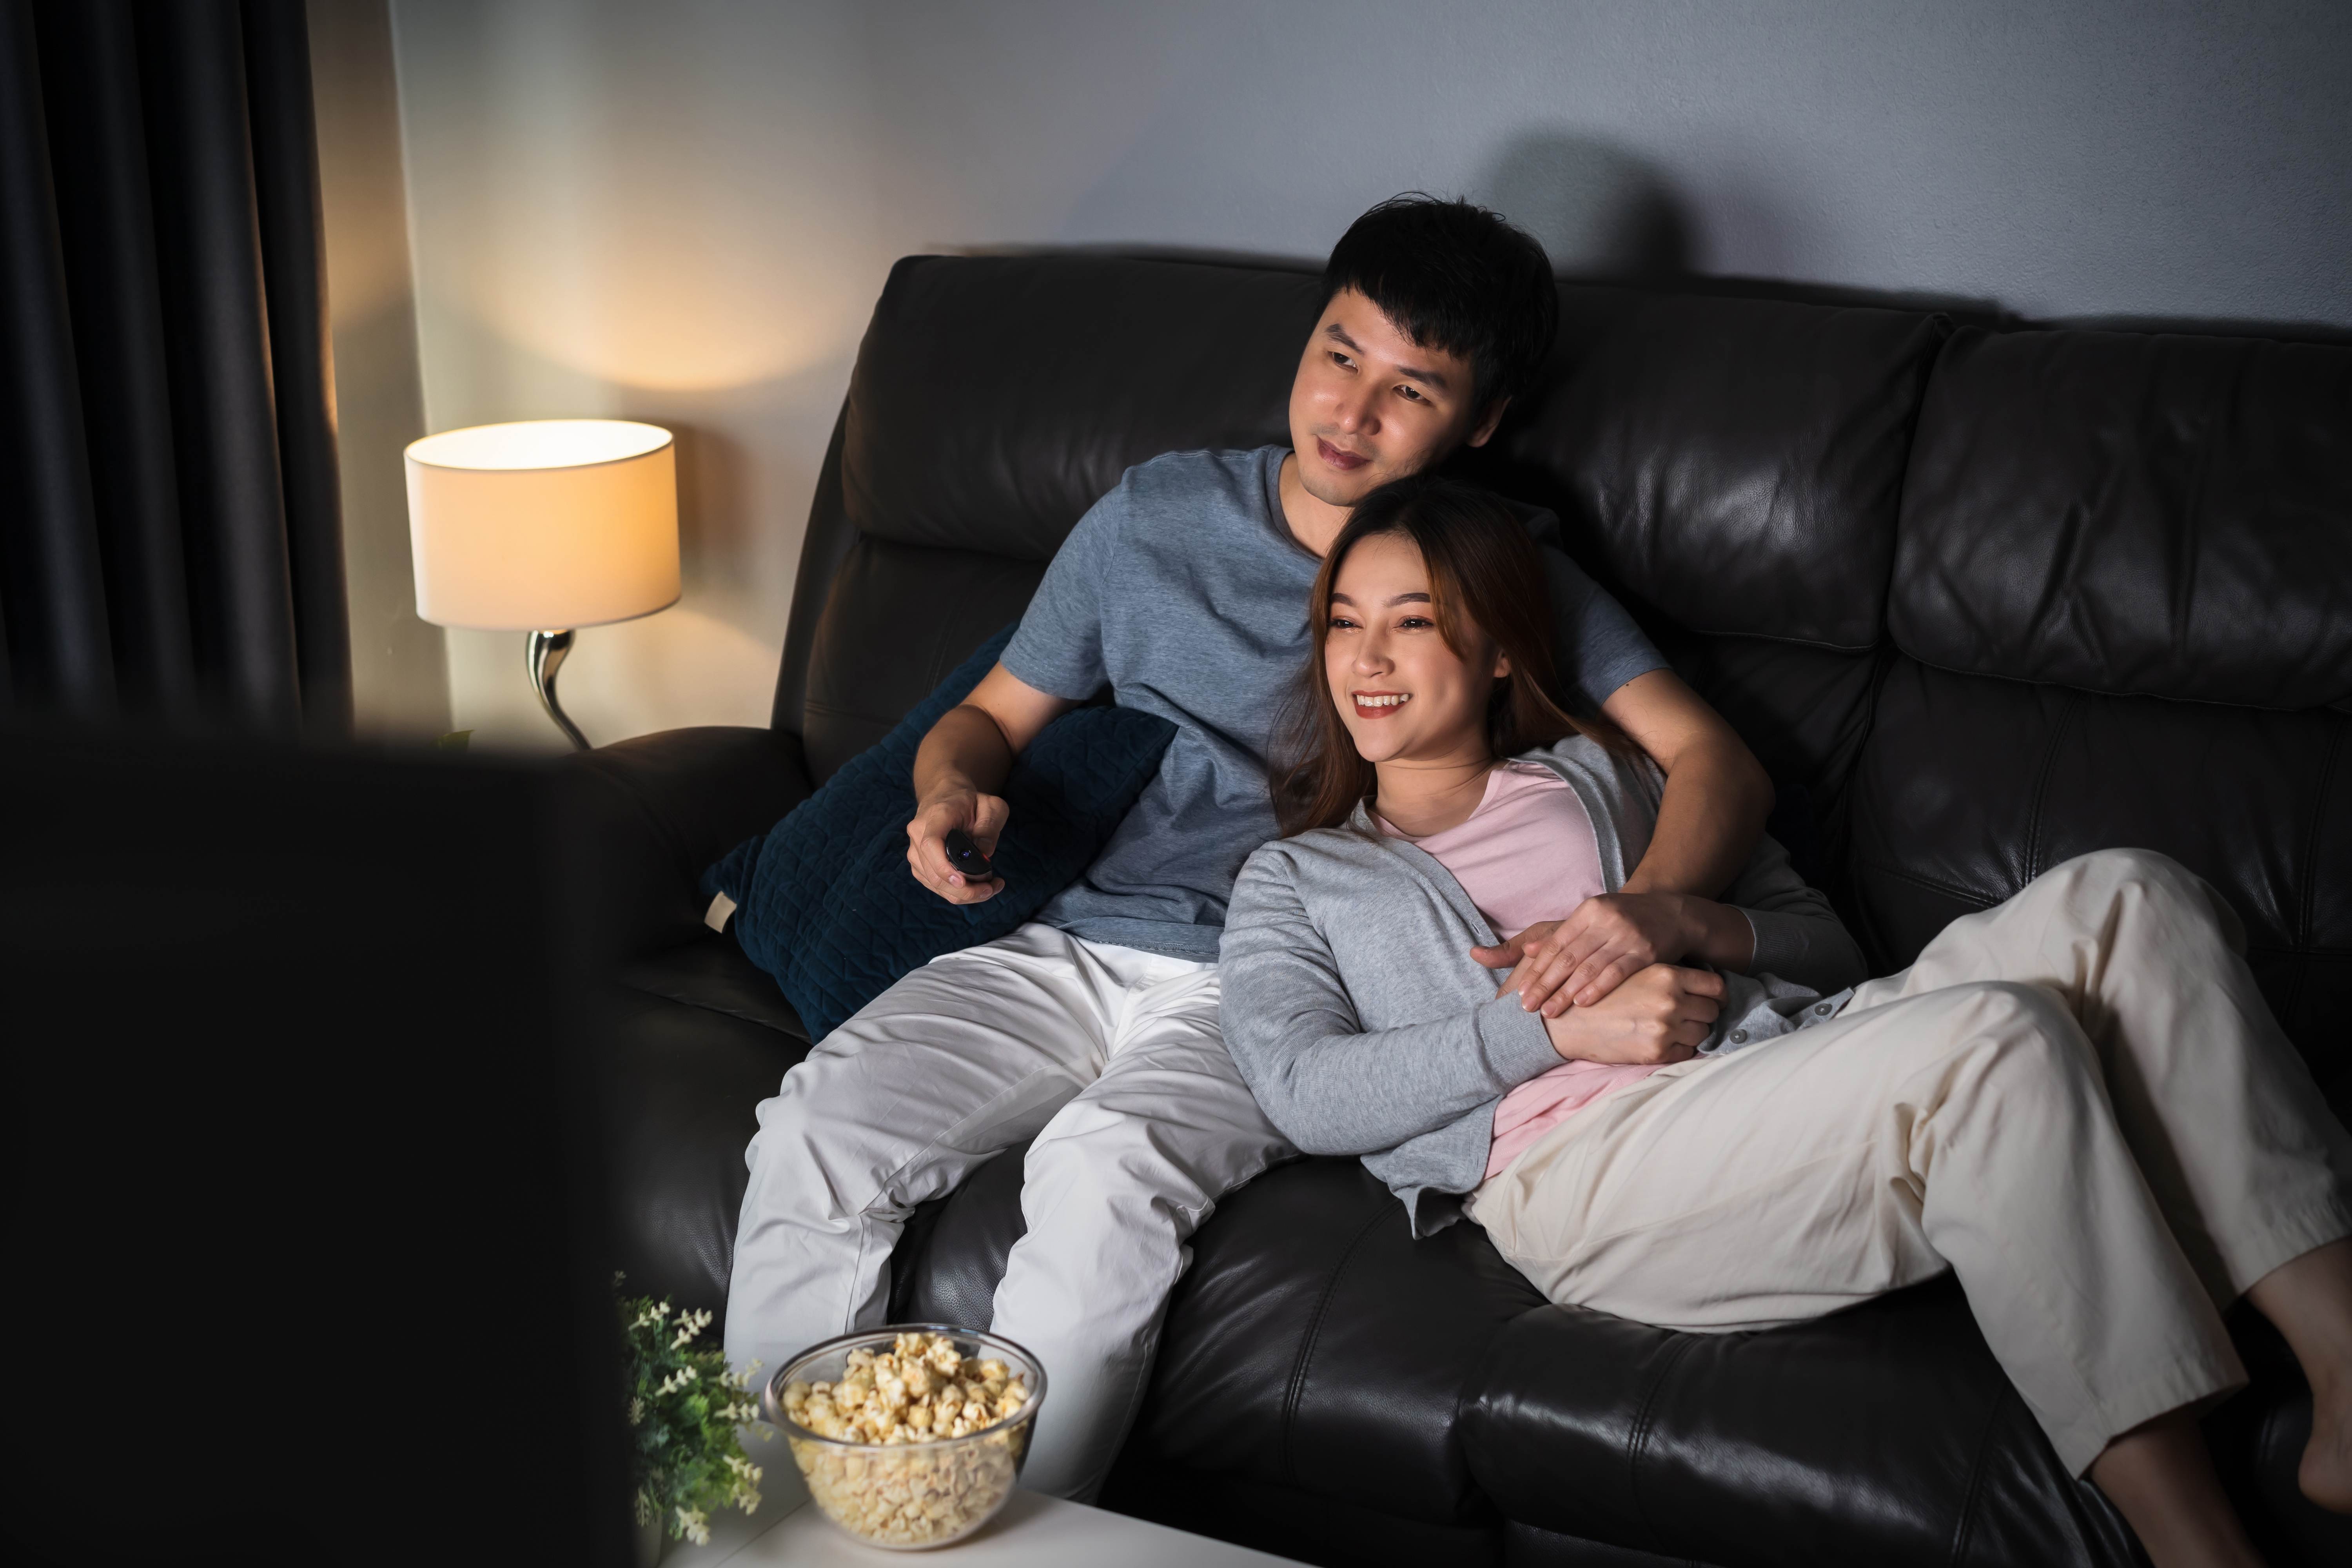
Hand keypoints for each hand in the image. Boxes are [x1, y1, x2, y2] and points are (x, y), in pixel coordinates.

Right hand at [905, 788, 1010, 903]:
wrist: (945, 795)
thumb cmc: (969, 801)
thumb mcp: (990, 805)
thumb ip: (989, 827)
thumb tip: (985, 854)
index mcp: (935, 817)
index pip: (930, 845)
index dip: (944, 868)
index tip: (964, 882)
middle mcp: (918, 835)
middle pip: (934, 874)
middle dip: (965, 890)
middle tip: (993, 888)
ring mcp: (915, 851)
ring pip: (935, 885)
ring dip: (963, 894)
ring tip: (989, 888)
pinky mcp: (918, 864)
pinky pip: (934, 886)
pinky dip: (955, 892)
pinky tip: (975, 888)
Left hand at [1474, 892, 1700, 1014]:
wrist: (1672, 915)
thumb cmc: (1624, 920)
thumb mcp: (1592, 919)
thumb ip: (1560, 935)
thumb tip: (1527, 951)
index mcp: (1588, 911)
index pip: (1556, 944)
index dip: (1537, 969)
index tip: (1520, 991)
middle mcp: (1605, 920)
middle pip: (1567, 957)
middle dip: (1545, 984)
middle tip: (1527, 1007)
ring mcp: (1626, 935)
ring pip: (1589, 967)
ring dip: (1565, 992)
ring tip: (1548, 1012)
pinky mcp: (1646, 952)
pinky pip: (1617, 972)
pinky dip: (1597, 988)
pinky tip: (1581, 1003)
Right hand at [1540, 963, 1725, 1065]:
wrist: (1566, 1020)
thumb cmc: (1599, 993)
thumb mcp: (1633, 971)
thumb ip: (1667, 974)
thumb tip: (1701, 983)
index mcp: (1666, 975)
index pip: (1715, 985)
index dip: (1717, 994)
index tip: (1711, 998)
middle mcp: (1671, 1000)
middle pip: (1712, 1010)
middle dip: (1702, 1013)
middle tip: (1687, 1014)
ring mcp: (1665, 1028)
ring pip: (1702, 1033)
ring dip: (1690, 1032)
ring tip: (1670, 1028)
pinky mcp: (1657, 1052)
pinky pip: (1687, 1053)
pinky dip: (1679, 1049)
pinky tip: (1661, 1041)